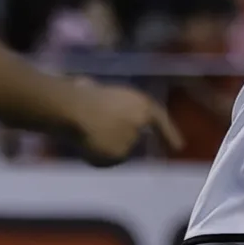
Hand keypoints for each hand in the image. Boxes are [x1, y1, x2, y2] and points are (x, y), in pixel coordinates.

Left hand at [67, 81, 182, 163]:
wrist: (65, 109)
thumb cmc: (99, 134)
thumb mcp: (118, 154)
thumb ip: (126, 151)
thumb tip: (123, 145)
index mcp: (145, 109)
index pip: (162, 124)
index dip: (170, 137)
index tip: (178, 147)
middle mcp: (131, 95)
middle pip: (141, 115)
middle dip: (141, 129)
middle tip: (143, 141)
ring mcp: (109, 90)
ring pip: (120, 112)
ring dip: (119, 126)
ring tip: (113, 140)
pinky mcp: (88, 92)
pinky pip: (100, 113)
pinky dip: (99, 124)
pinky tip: (92, 133)